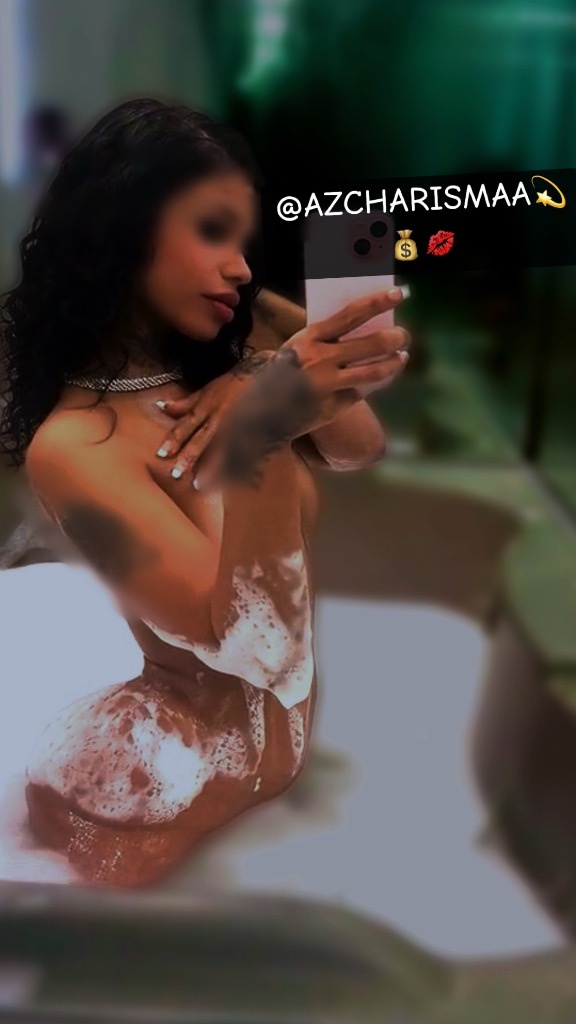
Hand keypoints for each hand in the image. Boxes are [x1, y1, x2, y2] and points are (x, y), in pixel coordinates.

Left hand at [155, 351, 275, 483]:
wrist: (274, 375)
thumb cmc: (238, 383)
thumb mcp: (209, 389)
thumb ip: (185, 403)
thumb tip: (160, 406)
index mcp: (209, 404)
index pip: (187, 424)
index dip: (174, 440)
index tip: (160, 455)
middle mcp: (222, 416)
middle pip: (202, 438)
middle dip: (189, 456)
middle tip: (176, 475)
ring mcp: (240, 425)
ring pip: (222, 448)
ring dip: (210, 468)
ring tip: (200, 485)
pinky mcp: (257, 433)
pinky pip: (244, 452)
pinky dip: (236, 467)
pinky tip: (228, 481)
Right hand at [196, 286, 410, 490]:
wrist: (259, 418)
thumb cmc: (279, 378)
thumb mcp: (294, 352)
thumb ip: (324, 343)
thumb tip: (363, 332)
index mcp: (309, 338)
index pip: (351, 315)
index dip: (377, 302)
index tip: (399, 294)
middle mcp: (320, 359)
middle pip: (370, 344)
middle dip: (395, 337)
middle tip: (403, 336)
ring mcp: (328, 385)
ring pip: (373, 372)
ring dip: (393, 363)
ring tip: (402, 358)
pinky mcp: (333, 407)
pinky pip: (360, 393)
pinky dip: (369, 386)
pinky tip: (373, 381)